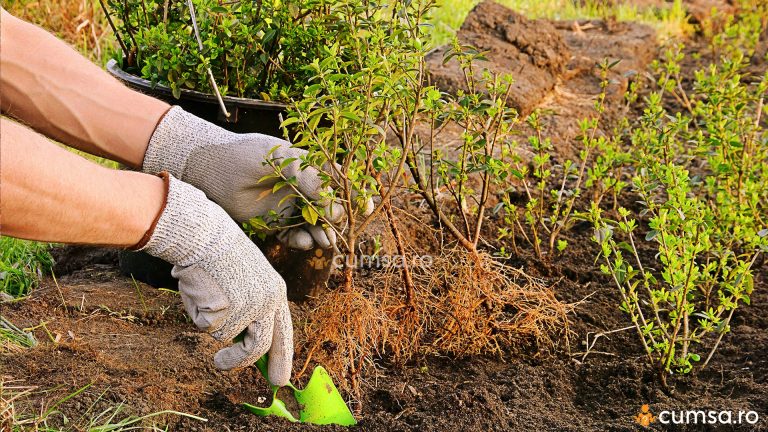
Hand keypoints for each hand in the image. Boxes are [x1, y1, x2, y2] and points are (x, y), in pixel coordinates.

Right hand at [137, 173, 292, 384]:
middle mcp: (268, 302)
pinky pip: (207, 326)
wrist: (204, 234)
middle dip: (241, 362)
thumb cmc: (220, 256)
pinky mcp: (226, 310)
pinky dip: (198, 314)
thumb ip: (252, 309)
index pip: (284, 333)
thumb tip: (246, 345)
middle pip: (260, 346)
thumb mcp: (248, 280)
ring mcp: (248, 307)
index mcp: (276, 292)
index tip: (280, 379)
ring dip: (211, 324)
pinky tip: (199, 290)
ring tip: (205, 299)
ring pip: (226, 337)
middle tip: (222, 365)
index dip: (281, 357)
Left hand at [142, 106, 340, 249]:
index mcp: (305, 164)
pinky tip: (300, 242)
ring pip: (313, 223)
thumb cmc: (239, 157)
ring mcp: (287, 203)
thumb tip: (334, 203)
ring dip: (320, 234)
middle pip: (329, 206)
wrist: (201, 169)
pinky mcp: (273, 221)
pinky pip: (293, 234)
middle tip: (335, 232)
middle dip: (336, 221)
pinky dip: (300, 240)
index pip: (337, 180)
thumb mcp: (278, 161)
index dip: (351, 194)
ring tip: (319, 242)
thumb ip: (309, 178)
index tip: (364, 208)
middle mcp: (299, 185)